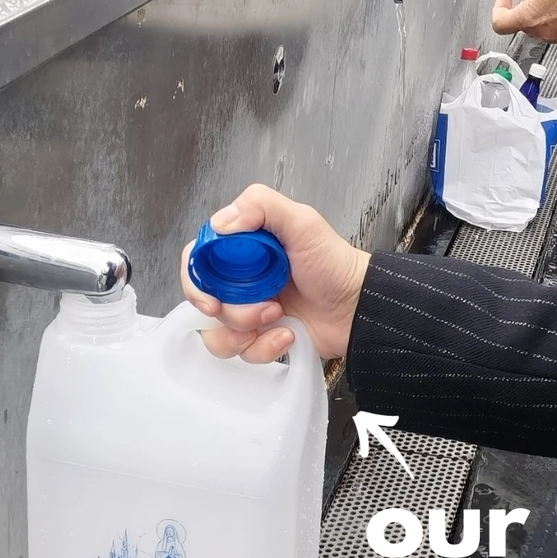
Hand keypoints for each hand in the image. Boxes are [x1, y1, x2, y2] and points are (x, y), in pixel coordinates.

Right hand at [180, 184, 369, 363]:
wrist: (359, 308)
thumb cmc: (336, 265)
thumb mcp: (303, 223)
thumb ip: (261, 205)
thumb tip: (222, 223)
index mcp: (244, 249)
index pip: (198, 261)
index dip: (197, 281)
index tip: (211, 296)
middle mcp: (242, 280)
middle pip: (205, 302)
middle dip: (229, 311)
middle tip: (262, 307)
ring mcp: (251, 311)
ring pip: (219, 333)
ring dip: (245, 332)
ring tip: (278, 319)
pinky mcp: (263, 337)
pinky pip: (244, 352)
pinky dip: (265, 347)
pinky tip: (288, 334)